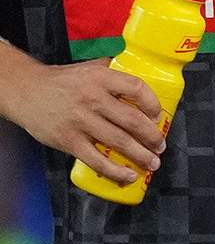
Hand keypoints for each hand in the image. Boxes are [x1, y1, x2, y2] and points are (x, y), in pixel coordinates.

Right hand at [2, 53, 167, 185]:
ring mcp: (80, 121)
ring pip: (119, 142)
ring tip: (153, 162)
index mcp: (100, 78)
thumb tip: (140, 71)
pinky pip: (97, 160)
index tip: (157, 116)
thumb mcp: (88, 68)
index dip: (153, 104)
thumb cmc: (61, 81)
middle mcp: (92, 98)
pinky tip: (128, 175)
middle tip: (160, 146)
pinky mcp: (68, 140)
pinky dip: (115, 170)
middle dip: (152, 137)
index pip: (137, 88)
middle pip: (133, 121)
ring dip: (141, 155)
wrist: (25, 91)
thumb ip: (112, 71)